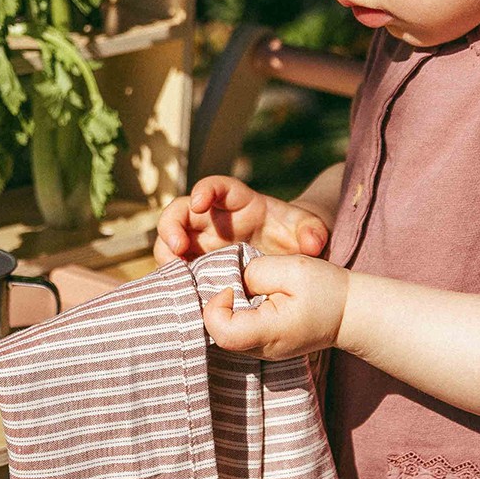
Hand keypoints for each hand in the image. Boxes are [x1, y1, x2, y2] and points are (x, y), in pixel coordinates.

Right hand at [154, 175, 329, 265]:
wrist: (289, 255)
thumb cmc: (295, 235)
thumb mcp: (309, 230)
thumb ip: (313, 231)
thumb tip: (312, 243)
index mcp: (238, 201)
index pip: (215, 187)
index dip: (205, 191)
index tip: (200, 202)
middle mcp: (213, 218)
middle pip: (180, 211)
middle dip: (172, 226)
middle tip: (177, 249)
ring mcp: (202, 241)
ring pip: (169, 239)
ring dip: (166, 254)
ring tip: (175, 273)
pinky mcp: (198, 262)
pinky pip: (177, 267)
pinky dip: (174, 277)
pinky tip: (180, 291)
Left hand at [201, 253, 349, 360]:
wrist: (350, 313)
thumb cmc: (326, 289)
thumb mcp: (292, 269)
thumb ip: (255, 272)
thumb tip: (231, 282)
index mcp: (269, 332)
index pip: (222, 331)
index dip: (215, 306)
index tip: (233, 285)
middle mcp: (260, 350)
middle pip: (217, 333)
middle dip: (220, 304)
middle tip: (240, 282)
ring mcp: (260, 352)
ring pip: (224, 333)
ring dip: (228, 309)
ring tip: (250, 289)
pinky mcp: (261, 347)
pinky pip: (236, 332)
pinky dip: (237, 314)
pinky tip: (254, 299)